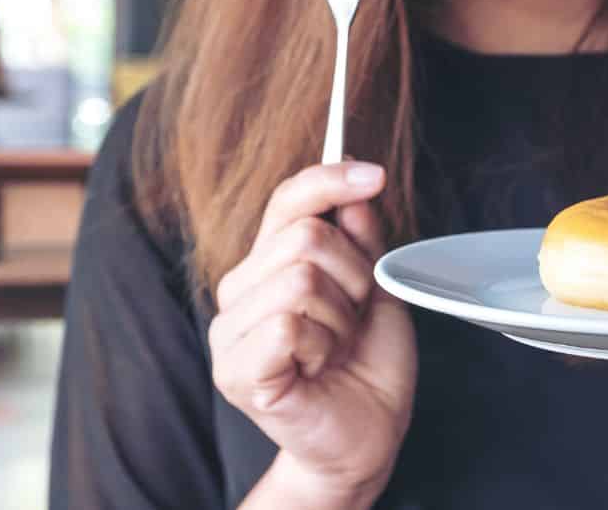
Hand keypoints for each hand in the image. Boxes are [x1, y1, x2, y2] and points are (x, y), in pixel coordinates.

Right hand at [209, 162, 417, 500]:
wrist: (368, 433)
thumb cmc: (367, 362)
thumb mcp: (376, 288)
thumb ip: (361, 239)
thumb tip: (353, 191)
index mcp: (269, 263)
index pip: (287, 200)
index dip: (331, 178)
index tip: (376, 175)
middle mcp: (240, 290)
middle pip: (303, 237)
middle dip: (352, 275)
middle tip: (355, 316)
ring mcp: (230, 332)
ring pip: (298, 280)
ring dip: (340, 317)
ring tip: (336, 346)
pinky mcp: (235, 370)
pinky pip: (286, 324)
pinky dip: (321, 345)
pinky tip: (318, 367)